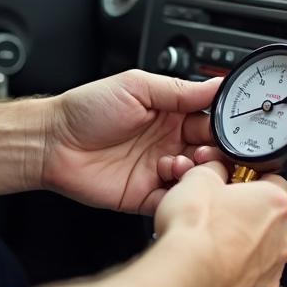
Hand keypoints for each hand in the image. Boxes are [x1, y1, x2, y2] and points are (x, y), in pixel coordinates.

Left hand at [42, 70, 225, 214]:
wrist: (52, 143)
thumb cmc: (86, 110)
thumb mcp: (136, 87)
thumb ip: (178, 90)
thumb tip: (216, 85)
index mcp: (171, 114)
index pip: (211, 121)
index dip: (224, 127)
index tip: (233, 129)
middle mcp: (169, 142)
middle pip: (210, 152)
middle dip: (216, 153)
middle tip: (204, 149)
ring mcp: (159, 170)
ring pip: (197, 178)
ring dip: (197, 172)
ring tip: (179, 162)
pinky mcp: (146, 196)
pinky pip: (174, 201)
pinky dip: (180, 196)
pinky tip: (171, 182)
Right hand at [153, 161, 286, 286]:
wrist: (184, 281)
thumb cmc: (194, 232)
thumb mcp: (197, 178)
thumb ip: (214, 170)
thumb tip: (215, 170)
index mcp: (274, 204)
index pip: (274, 182)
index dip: (249, 182)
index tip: (232, 186)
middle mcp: (281, 241)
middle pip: (267, 222)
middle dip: (244, 219)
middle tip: (216, 218)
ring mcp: (270, 274)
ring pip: (259, 256)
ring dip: (238, 251)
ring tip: (208, 248)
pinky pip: (247, 286)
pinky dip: (231, 279)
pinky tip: (209, 273)